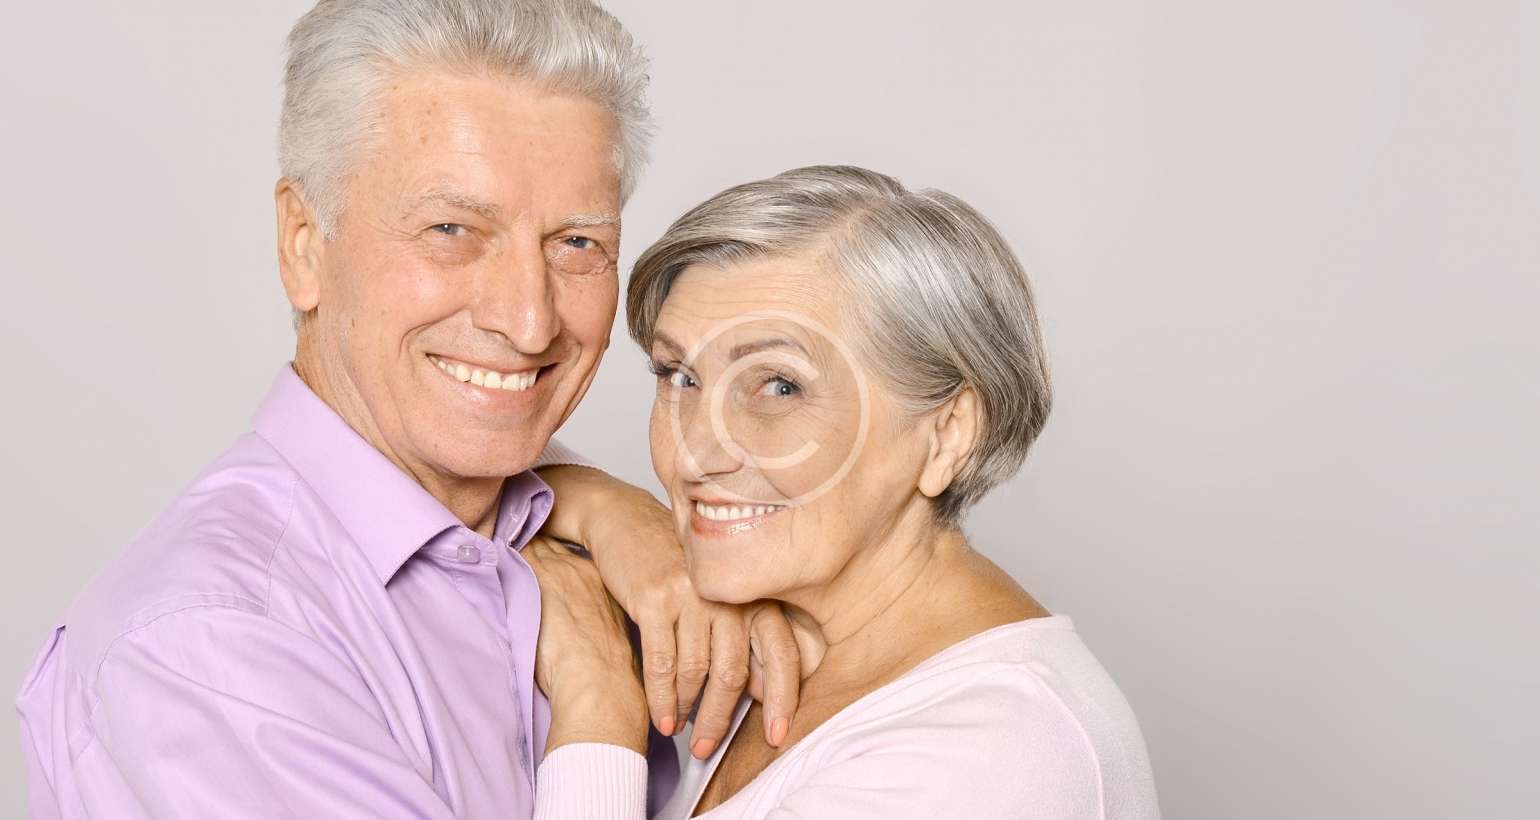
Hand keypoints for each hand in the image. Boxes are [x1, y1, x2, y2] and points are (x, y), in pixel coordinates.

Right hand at [535, 465, 806, 757]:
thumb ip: (743, 636)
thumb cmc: (677, 566)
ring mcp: (692, 594)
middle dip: (721, 718)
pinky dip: (662, 698)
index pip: (782, 652)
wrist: (625, 520)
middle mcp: (729, 593)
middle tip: (709, 748)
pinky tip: (663, 719)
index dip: (783, 699)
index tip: (777, 737)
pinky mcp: (655, 597)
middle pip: (734, 672)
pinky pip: (661, 662)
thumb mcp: (718, 594)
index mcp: (753, 593)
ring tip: (682, 732)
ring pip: (696, 671)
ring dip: (689, 711)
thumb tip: (763, 692)